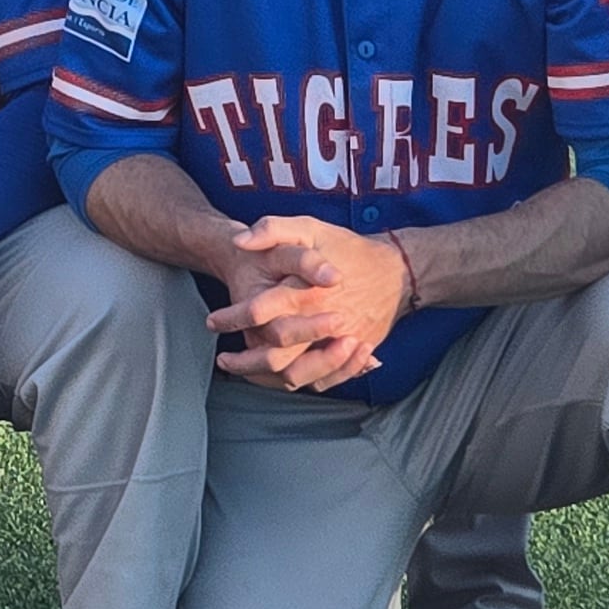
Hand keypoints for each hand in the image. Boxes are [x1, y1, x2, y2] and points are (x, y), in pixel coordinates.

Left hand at [206, 212, 412, 392]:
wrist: (395, 272)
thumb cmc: (347, 248)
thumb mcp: (309, 226)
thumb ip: (272, 229)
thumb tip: (239, 241)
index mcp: (305, 292)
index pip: (259, 312)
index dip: (232, 318)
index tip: (213, 322)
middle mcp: (321, 323)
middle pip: (274, 356)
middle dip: (244, 362)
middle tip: (224, 361)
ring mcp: (339, 344)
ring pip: (296, 375)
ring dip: (266, 378)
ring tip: (244, 373)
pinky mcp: (352, 356)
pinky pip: (321, 381)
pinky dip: (297, 382)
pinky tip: (277, 378)